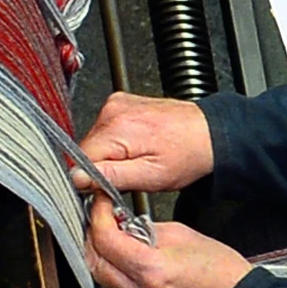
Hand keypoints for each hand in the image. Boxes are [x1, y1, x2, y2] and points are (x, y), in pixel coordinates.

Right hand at [77, 91, 212, 193]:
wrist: (208, 133)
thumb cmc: (187, 154)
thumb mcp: (150, 176)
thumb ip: (110, 177)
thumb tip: (77, 178)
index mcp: (117, 127)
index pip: (80, 159)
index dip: (92, 178)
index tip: (111, 184)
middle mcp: (112, 110)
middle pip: (87, 149)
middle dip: (102, 166)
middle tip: (131, 173)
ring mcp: (116, 104)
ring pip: (96, 140)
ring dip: (110, 155)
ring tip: (138, 158)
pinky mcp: (121, 103)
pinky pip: (105, 129)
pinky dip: (116, 142)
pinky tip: (137, 146)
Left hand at [80, 195, 254, 287]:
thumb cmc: (222, 274)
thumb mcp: (184, 235)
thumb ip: (147, 229)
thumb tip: (123, 225)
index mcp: (152, 270)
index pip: (104, 239)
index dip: (98, 217)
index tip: (102, 206)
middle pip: (95, 262)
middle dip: (95, 238)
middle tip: (105, 223)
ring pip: (106, 281)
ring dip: (109, 260)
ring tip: (127, 248)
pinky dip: (122, 280)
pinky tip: (139, 272)